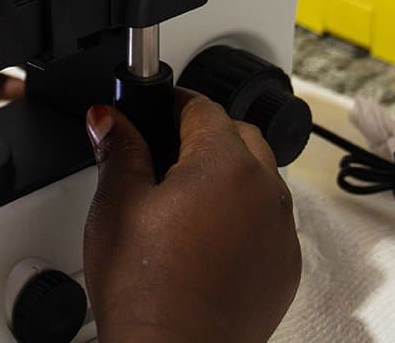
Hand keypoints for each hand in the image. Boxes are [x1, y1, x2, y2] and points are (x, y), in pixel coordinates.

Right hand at [84, 89, 299, 342]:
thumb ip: (118, 150)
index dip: (172, 104)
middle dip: (204, 136)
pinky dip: (244, 219)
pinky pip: (269, 223)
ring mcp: (281, 232)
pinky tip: (206, 240)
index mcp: (225, 165)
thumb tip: (109, 119)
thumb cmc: (146, 290)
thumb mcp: (117, 206)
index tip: (154, 110)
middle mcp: (265, 192)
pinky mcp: (285, 267)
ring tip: (185, 201)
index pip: (203, 108)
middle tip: (164, 154)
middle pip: (241, 137)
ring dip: (229, 176)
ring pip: (260, 180)